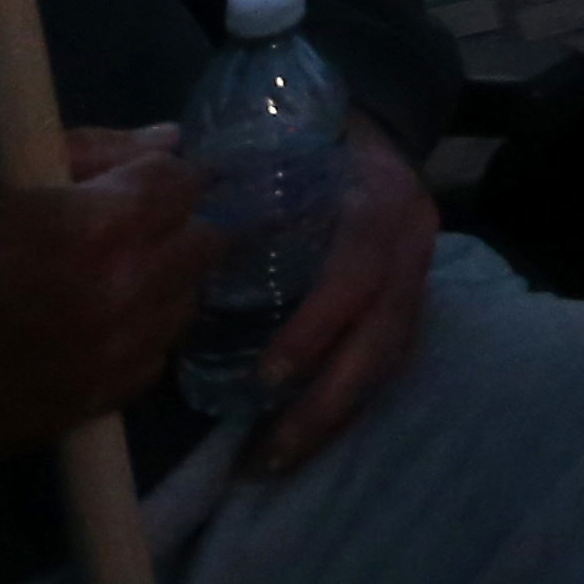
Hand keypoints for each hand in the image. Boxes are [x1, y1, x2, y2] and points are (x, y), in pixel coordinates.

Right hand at [0, 130, 212, 477]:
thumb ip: (86, 150)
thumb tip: (166, 141)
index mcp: (95, 226)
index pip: (184, 183)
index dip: (162, 176)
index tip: (136, 183)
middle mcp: (123, 292)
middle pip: (204, 244)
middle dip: (172, 227)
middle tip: (125, 229)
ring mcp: (116, 354)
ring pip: (187, 303)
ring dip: (161, 284)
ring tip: (106, 279)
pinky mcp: (100, 403)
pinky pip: (156, 358)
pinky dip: (139, 338)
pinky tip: (92, 327)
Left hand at [245, 117, 433, 473]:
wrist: (370, 124)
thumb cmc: (306, 133)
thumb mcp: (277, 134)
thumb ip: (224, 169)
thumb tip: (164, 199)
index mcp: (382, 195)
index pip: (360, 268)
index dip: (317, 326)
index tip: (264, 375)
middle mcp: (412, 241)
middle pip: (385, 333)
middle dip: (330, 398)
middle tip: (271, 449)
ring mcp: (419, 275)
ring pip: (391, 358)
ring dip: (337, 415)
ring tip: (277, 460)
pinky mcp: (411, 302)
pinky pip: (387, 363)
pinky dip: (348, 405)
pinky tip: (304, 437)